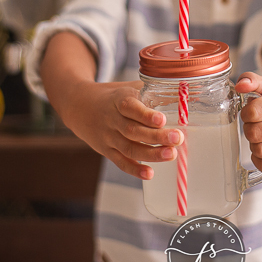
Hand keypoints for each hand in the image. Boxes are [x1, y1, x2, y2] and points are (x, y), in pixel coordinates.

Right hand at [59, 81, 183, 180]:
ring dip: (151, 154)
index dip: (145, 115)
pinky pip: (121, 162)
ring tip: (171, 154)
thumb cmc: (113, 96)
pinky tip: (150, 174)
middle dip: (156, 137)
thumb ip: (151, 93)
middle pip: (133, 131)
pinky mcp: (106, 151)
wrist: (79, 106)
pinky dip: (134, 170)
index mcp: (119, 100)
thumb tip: (182, 95)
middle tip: (177, 138)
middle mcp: (112, 120)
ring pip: (129, 148)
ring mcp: (108, 137)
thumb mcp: (128, 88)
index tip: (162, 119)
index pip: (130, 108)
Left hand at [235, 72, 261, 174]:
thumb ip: (250, 80)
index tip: (251, 114)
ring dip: (254, 145)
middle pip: (255, 133)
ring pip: (260, 150)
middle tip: (256, 127)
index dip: (245, 114)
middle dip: (249, 130)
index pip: (253, 111)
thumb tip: (241, 85)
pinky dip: (259, 160)